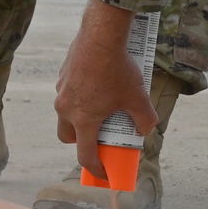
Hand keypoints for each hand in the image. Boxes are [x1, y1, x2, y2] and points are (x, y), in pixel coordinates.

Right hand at [54, 0, 159, 177]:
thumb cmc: (117, 68)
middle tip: (100, 135)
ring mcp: (62, 90)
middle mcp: (66, 108)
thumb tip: (146, 130)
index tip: (103, 173)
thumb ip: (144, 119)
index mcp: (83, 120)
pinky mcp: (63, 74)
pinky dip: (80, 95)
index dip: (95, 168)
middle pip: (68, 136)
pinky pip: (69, 92)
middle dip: (82, 141)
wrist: (101, 35)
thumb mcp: (137, 96)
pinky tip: (98, 82)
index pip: (85, 155)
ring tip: (103, 105)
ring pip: (67, 112)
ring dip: (81, 115)